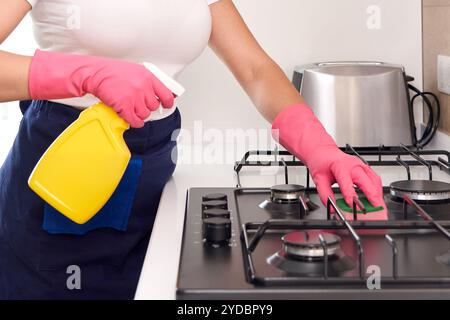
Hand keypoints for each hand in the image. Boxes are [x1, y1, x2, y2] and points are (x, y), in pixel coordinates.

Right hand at [28, 49, 173, 127]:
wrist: (96, 74)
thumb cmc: (113, 72)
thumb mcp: (136, 71)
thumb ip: (148, 82)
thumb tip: (160, 93)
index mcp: (148, 76)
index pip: (167, 94)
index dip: (167, 102)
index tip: (166, 105)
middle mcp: (143, 86)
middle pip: (154, 107)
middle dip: (146, 107)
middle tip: (138, 104)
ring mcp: (134, 96)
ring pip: (145, 115)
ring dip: (138, 114)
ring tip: (130, 108)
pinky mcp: (125, 106)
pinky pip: (135, 121)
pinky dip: (134, 122)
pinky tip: (130, 117)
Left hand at [307, 146, 384, 207]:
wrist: (324, 152)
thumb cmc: (322, 163)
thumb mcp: (319, 179)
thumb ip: (325, 195)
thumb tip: (332, 208)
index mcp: (341, 166)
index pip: (347, 184)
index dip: (351, 196)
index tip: (353, 207)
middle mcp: (354, 165)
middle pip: (367, 181)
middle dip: (373, 197)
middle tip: (376, 209)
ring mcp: (361, 165)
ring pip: (374, 180)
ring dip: (378, 194)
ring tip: (379, 207)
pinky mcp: (365, 167)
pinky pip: (374, 178)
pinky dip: (377, 189)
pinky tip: (377, 198)